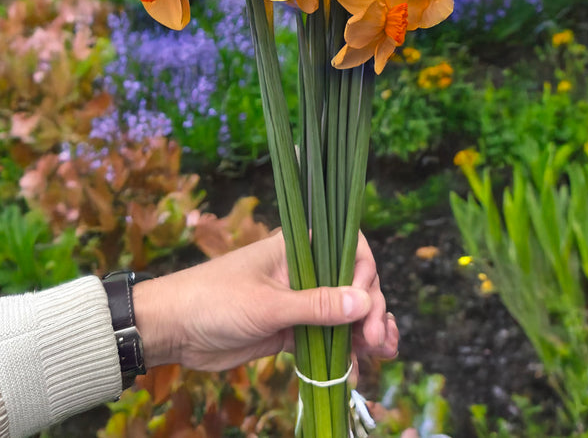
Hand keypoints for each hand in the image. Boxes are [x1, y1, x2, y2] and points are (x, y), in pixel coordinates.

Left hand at [133, 230, 397, 371]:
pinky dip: (343, 353)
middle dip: (370, 310)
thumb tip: (365, 302)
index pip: (347, 248)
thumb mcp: (268, 304)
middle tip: (376, 340)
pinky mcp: (289, 330)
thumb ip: (316, 305)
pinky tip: (357, 371)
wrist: (173, 329)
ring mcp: (297, 302)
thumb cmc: (215, 300)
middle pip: (351, 284)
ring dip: (364, 332)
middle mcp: (302, 271)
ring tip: (383, 353)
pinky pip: (325, 339)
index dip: (364, 272)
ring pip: (342, 314)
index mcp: (297, 249)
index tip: (365, 303)